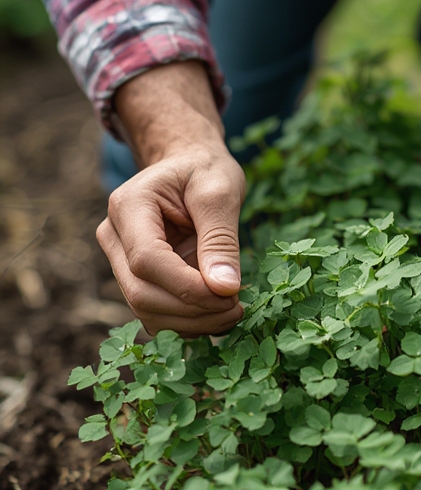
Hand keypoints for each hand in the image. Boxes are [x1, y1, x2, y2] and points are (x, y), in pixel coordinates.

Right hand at [96, 61, 245, 336]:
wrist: (190, 166)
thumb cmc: (205, 172)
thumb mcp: (221, 193)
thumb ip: (221, 240)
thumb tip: (224, 289)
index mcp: (129, 206)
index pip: (147, 260)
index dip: (187, 287)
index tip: (229, 295)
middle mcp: (114, 236)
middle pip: (141, 293)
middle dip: (193, 310)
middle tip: (237, 308)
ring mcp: (119, 260)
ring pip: (146, 310)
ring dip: (192, 323)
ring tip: (233, 312)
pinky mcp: (135, 278)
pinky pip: (155, 313)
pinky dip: (187, 323)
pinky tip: (217, 314)